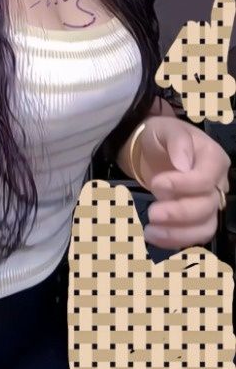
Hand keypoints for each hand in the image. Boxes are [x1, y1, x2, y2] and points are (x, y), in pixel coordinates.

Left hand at [133, 114, 230, 249]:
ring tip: (151, 231)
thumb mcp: (166, 129)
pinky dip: (175, 239)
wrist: (151, 149)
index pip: (206, 178)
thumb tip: (184, 164)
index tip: (156, 184)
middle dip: (179, 212)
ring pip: (205, 226)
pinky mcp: (197, 218)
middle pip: (207, 205)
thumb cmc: (161, 137)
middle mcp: (217, 182)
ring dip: (179, 233)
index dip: (184, 185)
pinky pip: (195, 235)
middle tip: (152, 213)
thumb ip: (177, 141)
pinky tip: (154, 236)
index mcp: (213, 157)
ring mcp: (209, 202)